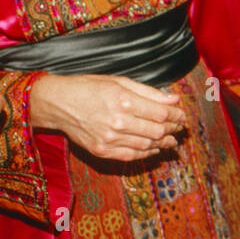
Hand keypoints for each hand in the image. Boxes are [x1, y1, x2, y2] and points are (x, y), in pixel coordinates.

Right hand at [30, 73, 186, 161]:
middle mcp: (118, 122)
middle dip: (173, 130)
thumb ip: (149, 92)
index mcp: (124, 101)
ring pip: (147, 145)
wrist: (58, 103)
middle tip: (179, 129)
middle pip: (157, 131)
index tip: (181, 115)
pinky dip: (146, 154)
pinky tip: (154, 149)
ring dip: (163, 144)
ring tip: (171, 141)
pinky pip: (131, 156)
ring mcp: (109, 139)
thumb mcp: (120, 81)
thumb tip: (173, 100)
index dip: (176, 116)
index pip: (162, 114)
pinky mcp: (101, 151)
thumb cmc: (89, 87)